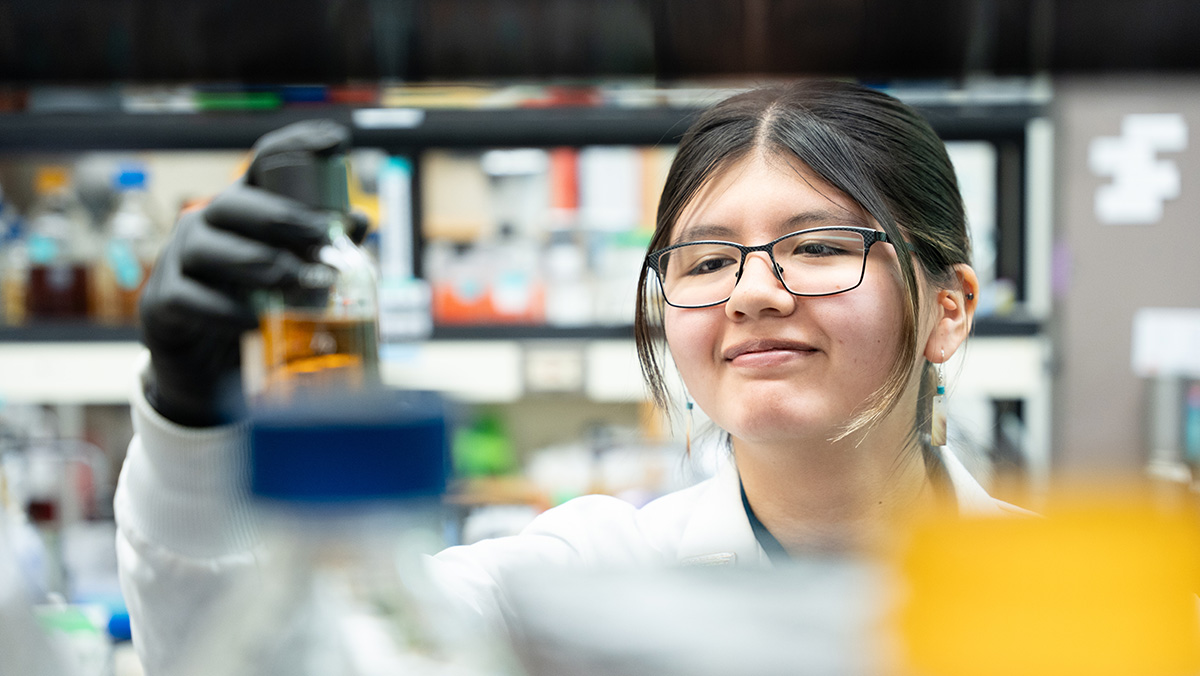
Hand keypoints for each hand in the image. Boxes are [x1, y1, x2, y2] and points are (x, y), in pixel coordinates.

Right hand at [138, 120, 350, 426]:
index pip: (263, 164)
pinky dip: (225, 310)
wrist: (209, 369)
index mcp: (243, 210)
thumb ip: (324, 250)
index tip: (335, 141)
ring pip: (211, 248)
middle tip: (323, 239)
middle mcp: (206, 224)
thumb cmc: (256, 307)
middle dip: (283, 219)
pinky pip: (190, 299)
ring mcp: (178, 260)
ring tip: (302, 283)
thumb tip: (358, 221)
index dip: (297, 146)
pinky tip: (255, 322)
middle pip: (235, 204)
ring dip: (262, 264)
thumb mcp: (293, 277)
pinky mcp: (162, 301)